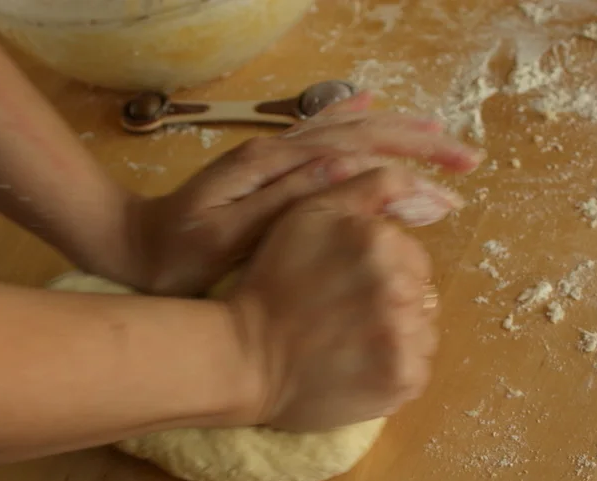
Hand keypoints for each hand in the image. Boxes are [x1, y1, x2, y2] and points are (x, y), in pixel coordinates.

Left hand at [125, 92, 480, 295]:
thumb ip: (288, 199)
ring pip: (346, 132)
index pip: (360, 154)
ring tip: (438, 136)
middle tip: (466, 158)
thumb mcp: (230, 235)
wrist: (130, 244)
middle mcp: (278, 151)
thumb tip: (351, 166)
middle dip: (418, 144)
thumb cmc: (177, 255)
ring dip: (395, 133)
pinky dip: (350, 122)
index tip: (452, 187)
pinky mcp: (265, 166)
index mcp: (276, 167)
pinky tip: (369, 110)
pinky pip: (319, 136)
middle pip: (362, 135)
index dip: (411, 166)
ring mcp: (271, 156)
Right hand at [226, 164, 438, 431]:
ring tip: (351, 344)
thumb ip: (367, 184)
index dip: (385, 272)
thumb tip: (418, 178)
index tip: (348, 288)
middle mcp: (399, 285)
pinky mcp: (403, 379)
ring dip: (396, 337)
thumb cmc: (274, 284)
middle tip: (345, 318)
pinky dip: (395, 372)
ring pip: (423, 333)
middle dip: (391, 304)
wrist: (246, 357)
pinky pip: (418, 370)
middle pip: (422, 295)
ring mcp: (404, 337)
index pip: (414, 257)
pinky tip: (359, 368)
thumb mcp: (308, 214)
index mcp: (380, 241)